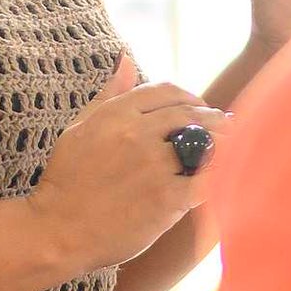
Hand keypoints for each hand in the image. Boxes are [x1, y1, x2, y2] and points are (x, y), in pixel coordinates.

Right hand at [32, 57, 229, 273]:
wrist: (58, 230)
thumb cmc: (65, 181)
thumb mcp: (78, 128)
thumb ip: (107, 94)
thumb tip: (126, 59)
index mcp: (116, 113)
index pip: (166, 91)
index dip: (188, 96)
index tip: (197, 106)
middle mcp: (138, 133)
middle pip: (189, 113)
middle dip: (211, 116)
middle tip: (224, 124)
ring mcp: (154, 165)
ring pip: (204, 143)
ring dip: (222, 143)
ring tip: (232, 147)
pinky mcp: (168, 197)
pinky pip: (207, 180)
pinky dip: (220, 176)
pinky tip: (225, 178)